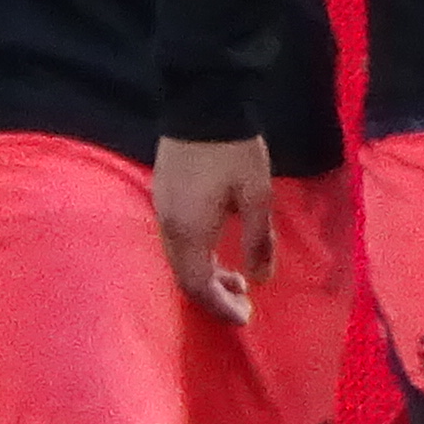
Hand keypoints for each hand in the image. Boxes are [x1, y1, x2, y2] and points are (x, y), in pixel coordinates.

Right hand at [152, 134, 275, 325]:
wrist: (202, 106)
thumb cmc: (234, 152)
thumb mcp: (257, 196)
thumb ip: (258, 240)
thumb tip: (261, 278)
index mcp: (189, 231)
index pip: (198, 284)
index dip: (220, 306)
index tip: (245, 317)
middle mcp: (169, 227)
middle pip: (184, 277)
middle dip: (214, 295)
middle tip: (245, 301)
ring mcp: (162, 211)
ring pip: (178, 259)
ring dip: (205, 275)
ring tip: (236, 277)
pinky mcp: (163, 197)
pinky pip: (176, 242)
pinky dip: (197, 256)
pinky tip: (216, 249)